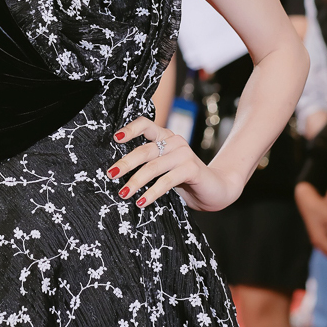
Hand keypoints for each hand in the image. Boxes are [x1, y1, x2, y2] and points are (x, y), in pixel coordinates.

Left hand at [106, 117, 239, 211]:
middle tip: (111, 174)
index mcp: (165, 137)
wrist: (215, 190)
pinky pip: (166, 180)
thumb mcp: (163, 169)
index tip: (115, 138)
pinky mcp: (191, 168)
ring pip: (153, 166)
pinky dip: (152, 192)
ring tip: (123, 193)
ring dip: (136, 181)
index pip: (146, 125)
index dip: (130, 129)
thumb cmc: (184, 180)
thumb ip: (148, 164)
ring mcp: (184, 154)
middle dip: (125, 163)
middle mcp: (174, 141)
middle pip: (145, 150)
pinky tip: (141, 202)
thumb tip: (117, 172)